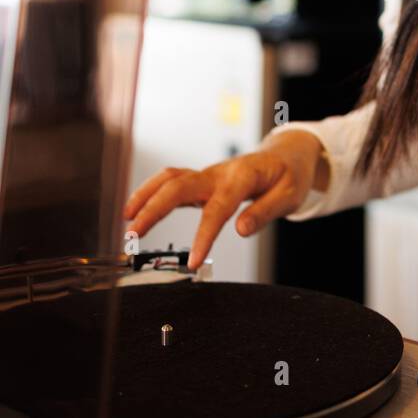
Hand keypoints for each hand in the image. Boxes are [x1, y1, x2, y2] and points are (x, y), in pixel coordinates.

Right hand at [122, 130, 325, 270]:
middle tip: (134, 234)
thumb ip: (265, 212)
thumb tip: (241, 231)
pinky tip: (137, 210)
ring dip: (145, 196)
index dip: (204, 235)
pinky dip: (151, 192)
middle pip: (179, 186)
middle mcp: (220, 173)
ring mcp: (209, 175)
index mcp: (243, 178)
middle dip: (153, 208)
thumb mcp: (290, 195)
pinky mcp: (202, 180)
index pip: (218, 209)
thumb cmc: (290, 175)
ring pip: (170, 179)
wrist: (287, 154)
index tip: (194, 262)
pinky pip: (172, 181)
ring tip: (127, 221)